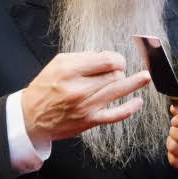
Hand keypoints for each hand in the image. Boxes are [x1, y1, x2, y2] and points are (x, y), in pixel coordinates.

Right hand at [22, 51, 150, 143]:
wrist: (31, 117)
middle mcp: (79, 88)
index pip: (106, 61)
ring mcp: (86, 106)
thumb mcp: (58, 64)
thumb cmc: (45, 89)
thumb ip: (82, 58)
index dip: (116, 59)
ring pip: (117, 91)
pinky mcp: (90, 121)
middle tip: (118, 70)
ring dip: (134, 83)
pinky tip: (138, 102)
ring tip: (146, 77)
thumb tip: (105, 57)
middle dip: (119, 70)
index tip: (117, 60)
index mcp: (70, 71)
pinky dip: (129, 108)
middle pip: (113, 75)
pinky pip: (115, 115)